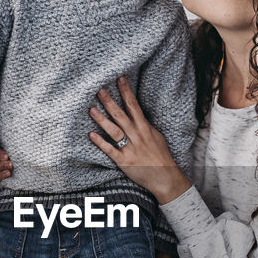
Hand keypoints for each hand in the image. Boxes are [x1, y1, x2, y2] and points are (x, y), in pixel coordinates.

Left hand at [88, 77, 191, 204]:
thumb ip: (144, 126)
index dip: (126, 92)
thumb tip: (136, 115)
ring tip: (91, 109)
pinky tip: (92, 135)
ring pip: (115, 131)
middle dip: (110, 102)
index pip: (134, 106)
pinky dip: (101, 142)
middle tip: (99, 89)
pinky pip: (110, 150)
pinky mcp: (124, 161)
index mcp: (145, 128)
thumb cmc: (161, 157)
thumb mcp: (156, 136)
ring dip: (102, 120)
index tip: (119, 79)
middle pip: (121, 115)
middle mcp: (137, 136)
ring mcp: (131, 148)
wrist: (165, 178)